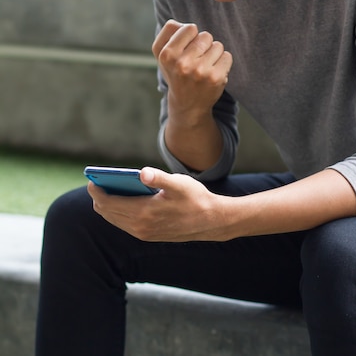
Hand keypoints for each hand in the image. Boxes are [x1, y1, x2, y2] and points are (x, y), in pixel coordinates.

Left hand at [87, 167, 230, 241]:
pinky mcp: (149, 236)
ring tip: (105, 191)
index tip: (91, 179)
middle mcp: (140, 227)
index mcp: (144, 212)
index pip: (110, 203)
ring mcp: (144, 233)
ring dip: (107, 207)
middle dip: (99, 198)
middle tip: (95, 183)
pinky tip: (120, 202)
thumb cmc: (195, 198)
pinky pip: (124, 225)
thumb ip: (158, 178)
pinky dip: (117, 213)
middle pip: (109, 212)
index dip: (97, 191)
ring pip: (115, 220)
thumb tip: (142, 172)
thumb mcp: (179, 183)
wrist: (211, 221)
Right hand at [152, 20, 232, 122]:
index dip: (191, 36)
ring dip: (213, 54)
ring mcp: (200, 72)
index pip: (190, 28)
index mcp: (167, 55)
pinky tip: (213, 72)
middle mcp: (182, 64)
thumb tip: (184, 24)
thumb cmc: (175, 72)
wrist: (187, 105)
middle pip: (205, 36)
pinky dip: (223, 62)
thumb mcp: (162, 53)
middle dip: (203, 45)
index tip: (186, 48)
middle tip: (196, 60)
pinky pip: (227, 56)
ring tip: (204, 67)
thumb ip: (169, 32)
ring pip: (217, 45)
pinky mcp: (216, 78)